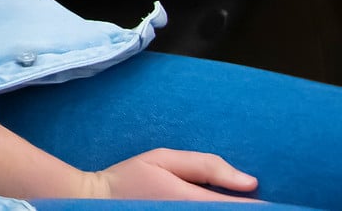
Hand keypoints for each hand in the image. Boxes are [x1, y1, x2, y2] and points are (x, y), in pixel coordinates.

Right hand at [84, 149, 259, 201]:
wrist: (97, 202)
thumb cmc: (129, 178)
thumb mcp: (162, 159)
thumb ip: (207, 166)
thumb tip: (251, 181)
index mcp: (193, 202)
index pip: (244, 208)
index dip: (261, 204)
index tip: (269, 197)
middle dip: (245, 206)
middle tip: (243, 196)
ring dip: (231, 209)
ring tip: (228, 200)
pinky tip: (209, 205)